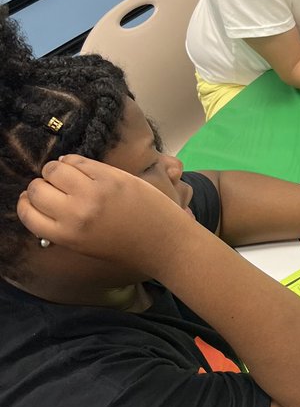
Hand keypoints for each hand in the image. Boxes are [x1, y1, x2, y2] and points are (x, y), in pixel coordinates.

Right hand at [17, 154, 193, 272]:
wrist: (164, 241)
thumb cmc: (127, 246)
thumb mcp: (86, 246)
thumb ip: (63, 228)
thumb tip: (43, 206)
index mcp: (66, 236)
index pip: (27, 213)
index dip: (28, 203)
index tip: (34, 199)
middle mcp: (74, 214)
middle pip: (37, 188)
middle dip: (42, 185)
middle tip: (55, 186)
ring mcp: (92, 193)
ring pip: (54, 169)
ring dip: (57, 170)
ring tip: (69, 175)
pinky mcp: (110, 176)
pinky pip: (78, 160)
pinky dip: (75, 161)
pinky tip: (82, 167)